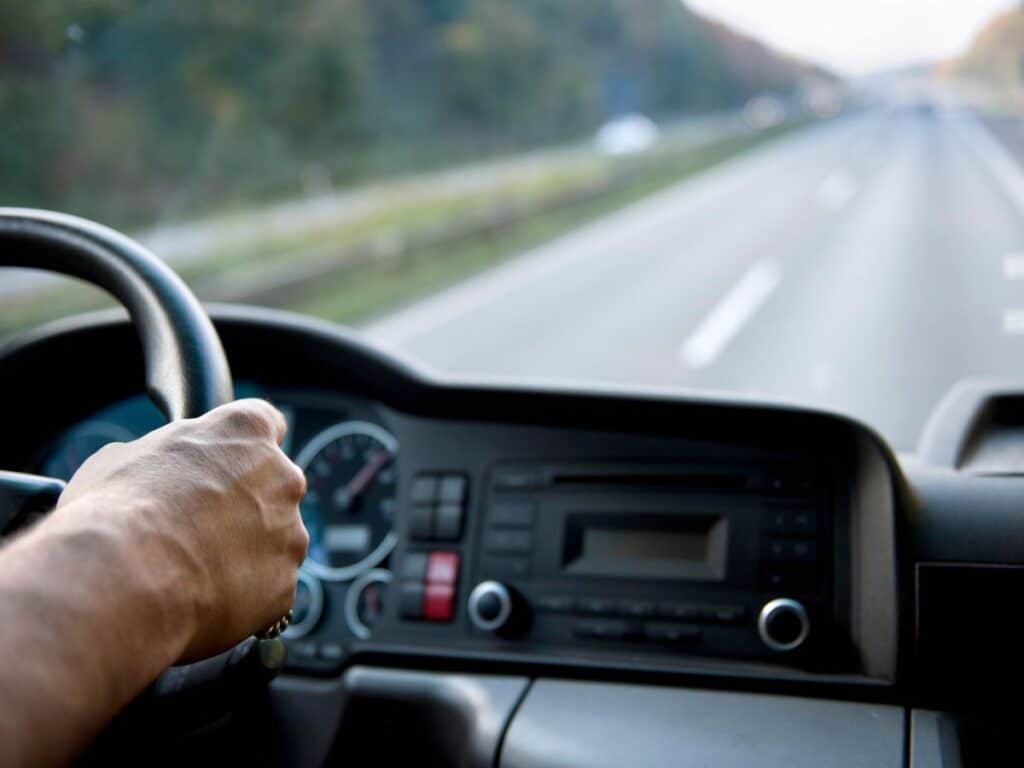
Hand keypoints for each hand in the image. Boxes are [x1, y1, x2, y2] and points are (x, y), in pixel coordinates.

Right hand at [55, 399, 308, 660]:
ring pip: (275, 542)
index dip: (242, 448)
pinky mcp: (285, 586)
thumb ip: (163, 457)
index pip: (266, 424)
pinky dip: (242, 596)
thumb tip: (156, 471)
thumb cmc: (115, 512)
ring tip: (191, 571)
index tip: (226, 464)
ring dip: (246, 553)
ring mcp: (290, 535)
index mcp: (247, 432)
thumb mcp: (122, 458)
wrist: (123, 582)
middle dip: (245, 505)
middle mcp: (283, 478)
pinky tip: (201, 600)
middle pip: (274, 487)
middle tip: (198, 528)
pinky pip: (267, 588)